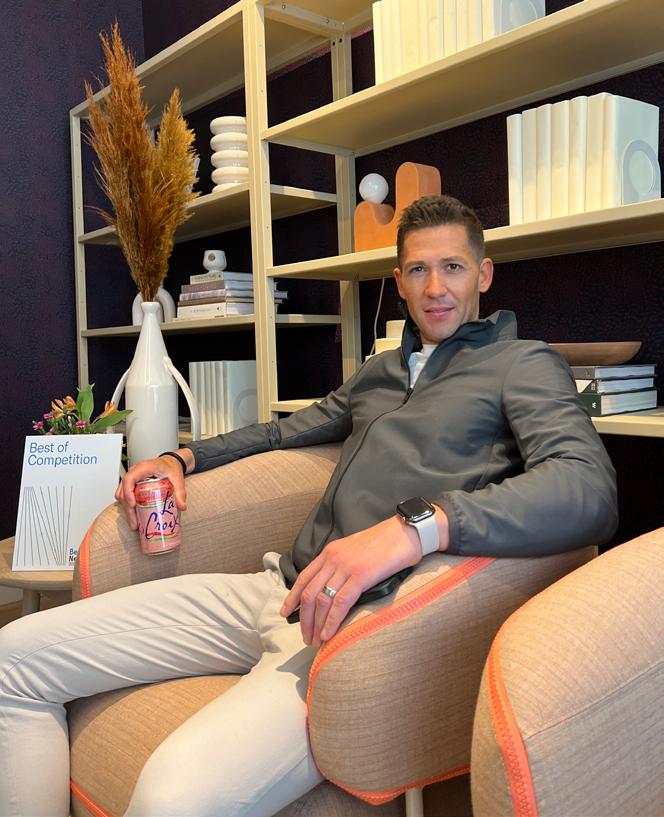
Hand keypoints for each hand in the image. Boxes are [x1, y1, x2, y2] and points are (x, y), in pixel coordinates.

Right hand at [114, 449, 192, 529]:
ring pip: (121, 494)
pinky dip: (128, 506)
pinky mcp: (132, 484)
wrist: (170, 463)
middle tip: (134, 522)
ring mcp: (132, 478)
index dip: (128, 493)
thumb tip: (182, 506)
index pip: (129, 479)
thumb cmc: (170, 467)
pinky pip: (125, 495)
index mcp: (144, 468)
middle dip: (127, 508)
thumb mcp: (177, 478)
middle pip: (123, 490)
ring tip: (134, 522)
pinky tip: (135, 515)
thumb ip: (180, 492)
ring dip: (126, 509)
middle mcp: (135, 472)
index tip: (133, 505)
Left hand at [280, 515, 423, 647]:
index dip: (292, 597)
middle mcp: (333, 558)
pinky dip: (331, 621)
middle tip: (306, 637)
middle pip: (309, 592)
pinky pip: (340, 602)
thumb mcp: (355, 550)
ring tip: (316, 641)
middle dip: (304, 619)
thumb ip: (342, 565)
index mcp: (330, 552)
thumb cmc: (386, 543)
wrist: (406, 532)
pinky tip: (329, 634)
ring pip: (321, 600)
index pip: (304, 577)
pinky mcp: (361, 575)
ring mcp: (346, 566)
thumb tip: (334, 587)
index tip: (286, 612)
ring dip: (316, 624)